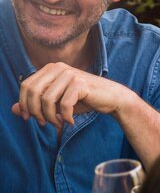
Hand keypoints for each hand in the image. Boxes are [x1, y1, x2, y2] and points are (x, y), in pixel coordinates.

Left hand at [12, 62, 133, 128]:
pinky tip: (70, 121)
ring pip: (47, 100)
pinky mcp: (80, 84)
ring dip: (51, 117)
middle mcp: (58, 68)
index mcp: (51, 68)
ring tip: (59, 124)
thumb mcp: (58, 102)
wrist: (113, 98)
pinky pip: (64, 104)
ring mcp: (69, 74)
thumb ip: (36, 104)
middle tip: (44, 123)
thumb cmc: (86, 100)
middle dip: (35, 111)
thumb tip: (14, 110)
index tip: (29, 118)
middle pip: (33, 91)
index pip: (26, 85)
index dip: (24, 104)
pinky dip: (66, 117)